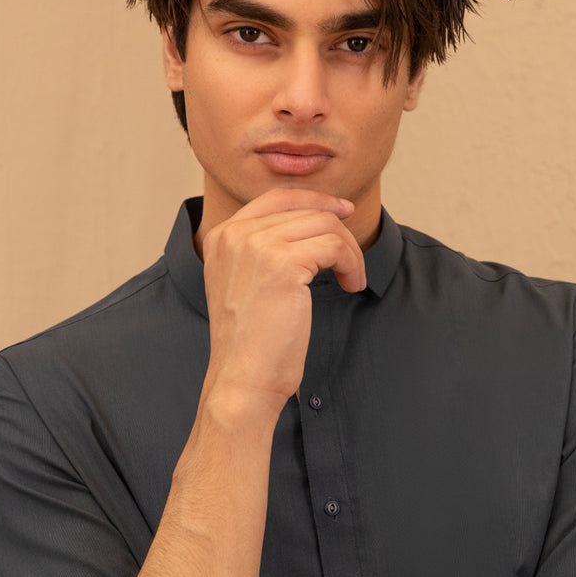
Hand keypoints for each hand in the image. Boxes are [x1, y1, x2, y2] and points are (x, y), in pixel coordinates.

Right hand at [200, 189, 365, 408]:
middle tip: (354, 264)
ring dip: (350, 252)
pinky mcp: (283, 263)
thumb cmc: (252, 343)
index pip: (277, 197)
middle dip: (340, 234)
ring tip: (353, 280)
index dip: (315, 199)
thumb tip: (314, 222)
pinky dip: (352, 264)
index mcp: (222, 236)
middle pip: (306, 210)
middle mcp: (235, 234)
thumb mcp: (249, 283)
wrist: (243, 378)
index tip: (344, 211)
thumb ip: (265, 250)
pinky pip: (335, 246)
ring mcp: (257, 246)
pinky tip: (352, 286)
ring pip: (325, 224)